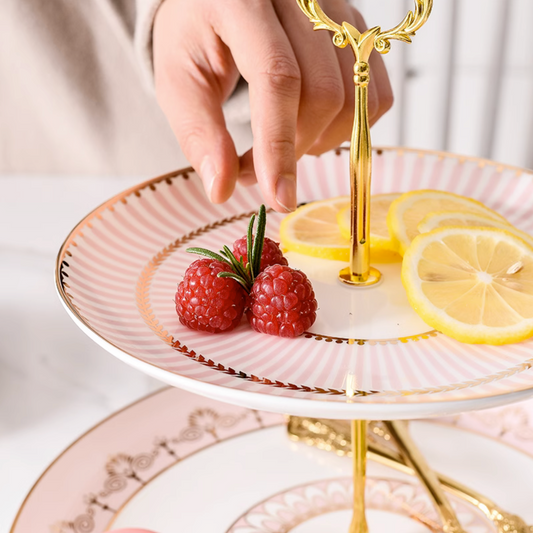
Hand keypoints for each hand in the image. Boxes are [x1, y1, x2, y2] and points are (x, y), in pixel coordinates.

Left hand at [153, 0, 392, 211]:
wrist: (220, 5)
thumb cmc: (195, 39)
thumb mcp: (179, 83)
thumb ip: (199, 135)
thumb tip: (221, 190)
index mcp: (244, 2)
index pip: (277, 78)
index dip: (280, 145)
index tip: (278, 197)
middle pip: (323, 92)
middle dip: (295, 148)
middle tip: (260, 165)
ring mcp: (335, 11)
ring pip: (355, 96)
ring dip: (322, 140)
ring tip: (285, 142)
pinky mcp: (356, 29)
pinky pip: (376, 92)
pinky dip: (350, 127)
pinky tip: (314, 127)